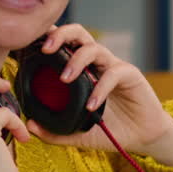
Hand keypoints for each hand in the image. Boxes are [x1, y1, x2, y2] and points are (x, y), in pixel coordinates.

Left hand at [27, 24, 172, 165]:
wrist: (142, 137)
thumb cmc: (110, 130)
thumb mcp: (78, 134)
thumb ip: (55, 131)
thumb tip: (30, 125)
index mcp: (82, 69)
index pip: (64, 44)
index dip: (48, 38)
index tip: (30, 45)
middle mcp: (97, 63)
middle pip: (78, 34)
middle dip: (60, 35)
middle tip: (45, 49)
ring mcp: (113, 67)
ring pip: (95, 48)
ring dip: (77, 59)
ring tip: (65, 78)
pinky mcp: (131, 75)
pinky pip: (113, 74)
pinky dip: (100, 88)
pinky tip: (91, 105)